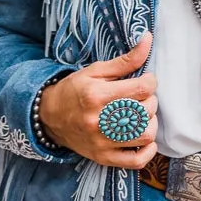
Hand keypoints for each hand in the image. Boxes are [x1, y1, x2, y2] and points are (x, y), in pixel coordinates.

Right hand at [37, 32, 158, 168]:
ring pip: (144, 136)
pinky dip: (148, 152)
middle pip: (145, 112)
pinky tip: (144, 139)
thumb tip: (148, 39)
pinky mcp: (103, 157)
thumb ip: (125, 60)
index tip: (146, 81)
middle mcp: (98, 120)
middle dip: (151, 101)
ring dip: (151, 124)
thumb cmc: (74, 90)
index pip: (142, 88)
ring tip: (142, 116)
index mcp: (96, 95)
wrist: (50, 117)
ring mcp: (101, 142)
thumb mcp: (95, 70)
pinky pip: (135, 161)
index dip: (151, 82)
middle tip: (142, 98)